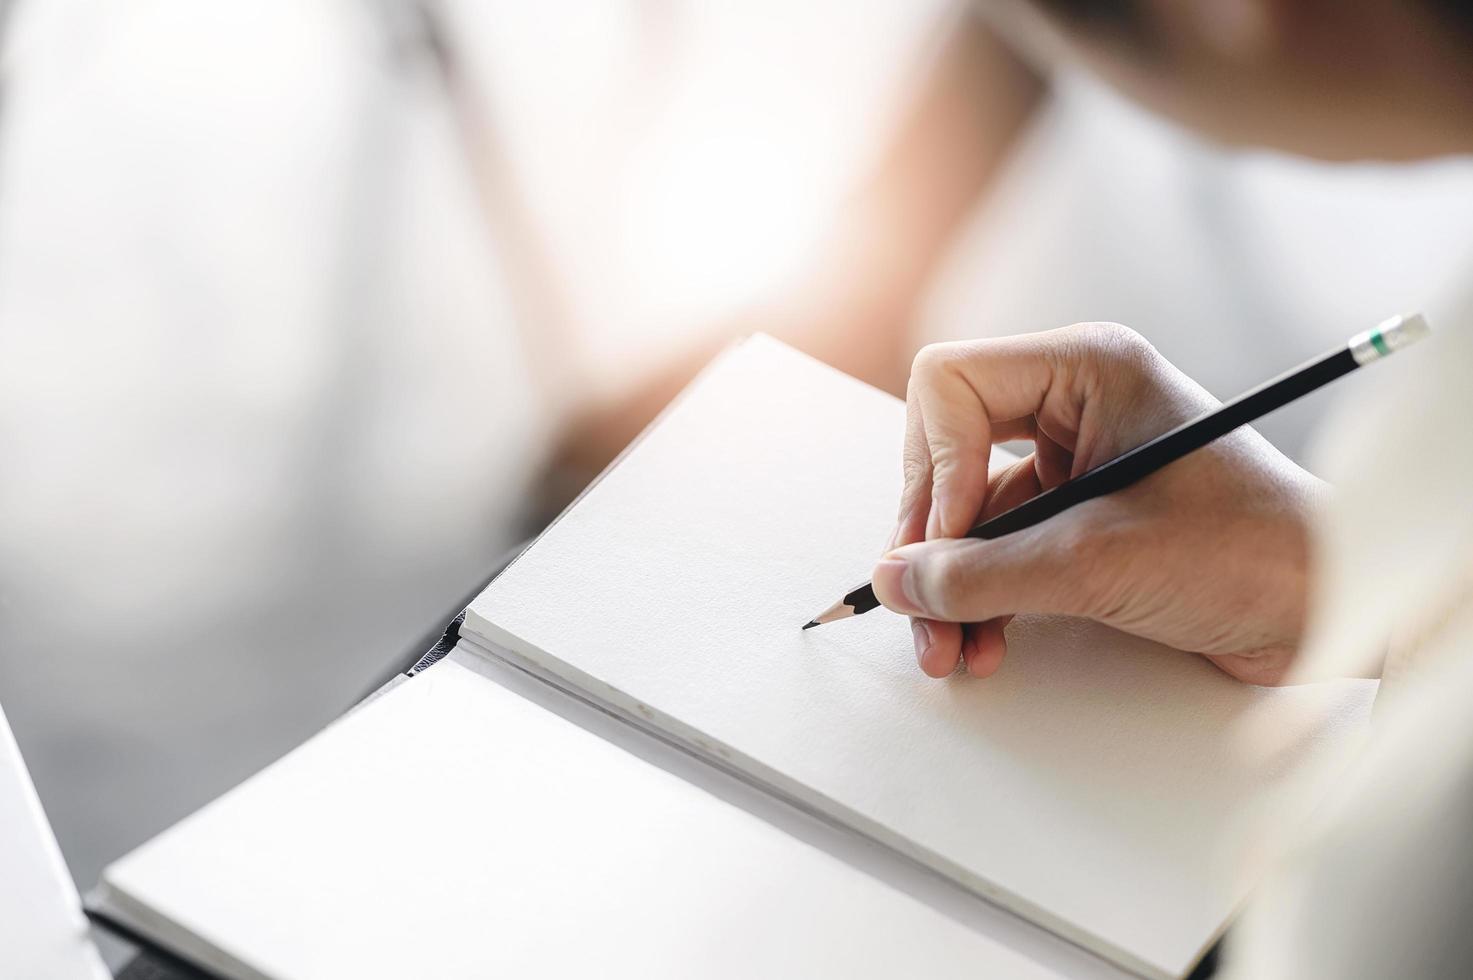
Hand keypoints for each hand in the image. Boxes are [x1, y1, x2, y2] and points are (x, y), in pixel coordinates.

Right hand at [874, 323, 1321, 683]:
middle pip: (943, 455)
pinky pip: (1000, 551)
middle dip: (929, 540)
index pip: (951, 386)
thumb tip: (898, 579)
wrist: (1331, 611)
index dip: (932, 465)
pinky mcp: (1080, 522)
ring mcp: (1074, 466)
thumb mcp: (1100, 561)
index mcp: (1086, 370)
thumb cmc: (1252, 550)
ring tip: (948, 650)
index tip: (945, 540)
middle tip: (921, 606)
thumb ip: (985, 572)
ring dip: (950, 584)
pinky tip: (983, 645)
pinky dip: (982, 599)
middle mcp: (1073, 406)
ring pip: (965, 516)